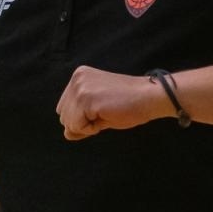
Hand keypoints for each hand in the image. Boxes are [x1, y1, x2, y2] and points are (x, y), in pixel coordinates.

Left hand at [55, 66, 169, 140]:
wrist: (149, 97)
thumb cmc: (128, 104)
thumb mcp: (97, 110)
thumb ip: (79, 120)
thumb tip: (66, 134)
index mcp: (79, 77)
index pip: (64, 109)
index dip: (81, 118)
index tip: (102, 109)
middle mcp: (76, 79)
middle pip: (63, 116)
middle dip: (82, 123)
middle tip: (106, 112)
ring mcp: (81, 88)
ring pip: (69, 123)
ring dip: (87, 126)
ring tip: (107, 113)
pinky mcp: (87, 99)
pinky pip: (78, 127)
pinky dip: (92, 129)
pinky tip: (107, 116)